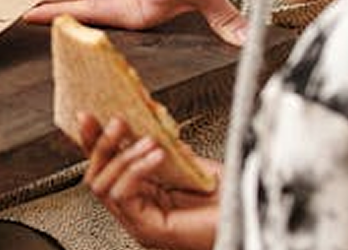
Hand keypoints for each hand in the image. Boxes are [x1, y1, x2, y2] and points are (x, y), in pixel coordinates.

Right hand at [77, 114, 221, 248]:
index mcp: (146, 200)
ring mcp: (141, 225)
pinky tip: (155, 155)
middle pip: (95, 178)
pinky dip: (135, 169)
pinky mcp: (149, 230)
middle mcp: (138, 214)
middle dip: (101, 145)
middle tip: (116, 122)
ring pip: (102, 186)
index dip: (94, 142)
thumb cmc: (235, 205)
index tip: (89, 117)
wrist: (257, 221)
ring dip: (121, 156)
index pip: (106, 170)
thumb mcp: (195, 167)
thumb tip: (150, 122)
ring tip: (147, 141)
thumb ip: (171, 151)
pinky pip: (122, 195)